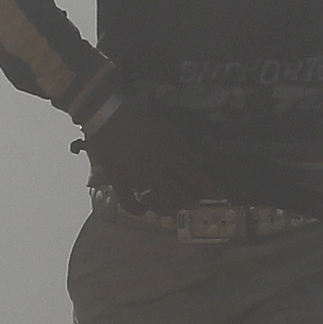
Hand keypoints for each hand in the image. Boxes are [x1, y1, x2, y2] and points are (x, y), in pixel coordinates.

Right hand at [84, 100, 222, 212]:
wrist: (102, 113)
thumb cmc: (136, 113)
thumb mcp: (165, 125)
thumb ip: (181, 144)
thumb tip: (195, 159)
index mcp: (167, 151)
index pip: (194, 174)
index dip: (209, 187)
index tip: (220, 195)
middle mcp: (153, 168)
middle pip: (177, 194)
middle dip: (189, 200)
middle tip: (193, 201)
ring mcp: (134, 177)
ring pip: (156, 202)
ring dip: (168, 208)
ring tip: (174, 207)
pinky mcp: (117, 180)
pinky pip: (128, 203)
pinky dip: (138, 210)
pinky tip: (145, 211)